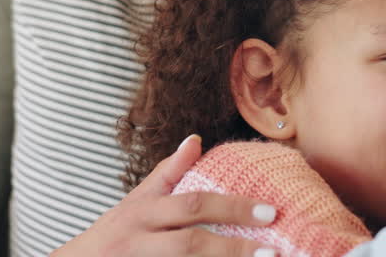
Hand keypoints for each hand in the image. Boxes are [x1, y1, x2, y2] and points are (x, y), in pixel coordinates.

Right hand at [52, 134, 278, 256]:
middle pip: (190, 243)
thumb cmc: (112, 233)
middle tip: (274, 251)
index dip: (233, 207)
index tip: (270, 211)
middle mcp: (139, 239)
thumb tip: (196, 140)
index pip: (193, 205)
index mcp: (143, 212)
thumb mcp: (135, 201)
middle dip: (233, 248)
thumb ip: (167, 174)